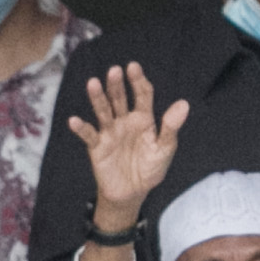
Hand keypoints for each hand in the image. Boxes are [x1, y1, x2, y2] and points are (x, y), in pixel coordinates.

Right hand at [67, 63, 188, 233]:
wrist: (132, 193)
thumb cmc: (150, 169)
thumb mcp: (164, 150)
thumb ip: (171, 128)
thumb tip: (184, 104)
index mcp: (144, 119)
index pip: (142, 95)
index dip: (138, 81)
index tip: (133, 67)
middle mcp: (125, 121)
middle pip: (120, 99)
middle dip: (117, 85)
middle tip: (114, 71)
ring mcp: (110, 132)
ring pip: (103, 112)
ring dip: (98, 98)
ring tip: (93, 84)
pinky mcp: (97, 147)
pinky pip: (89, 135)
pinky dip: (82, 128)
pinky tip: (75, 120)